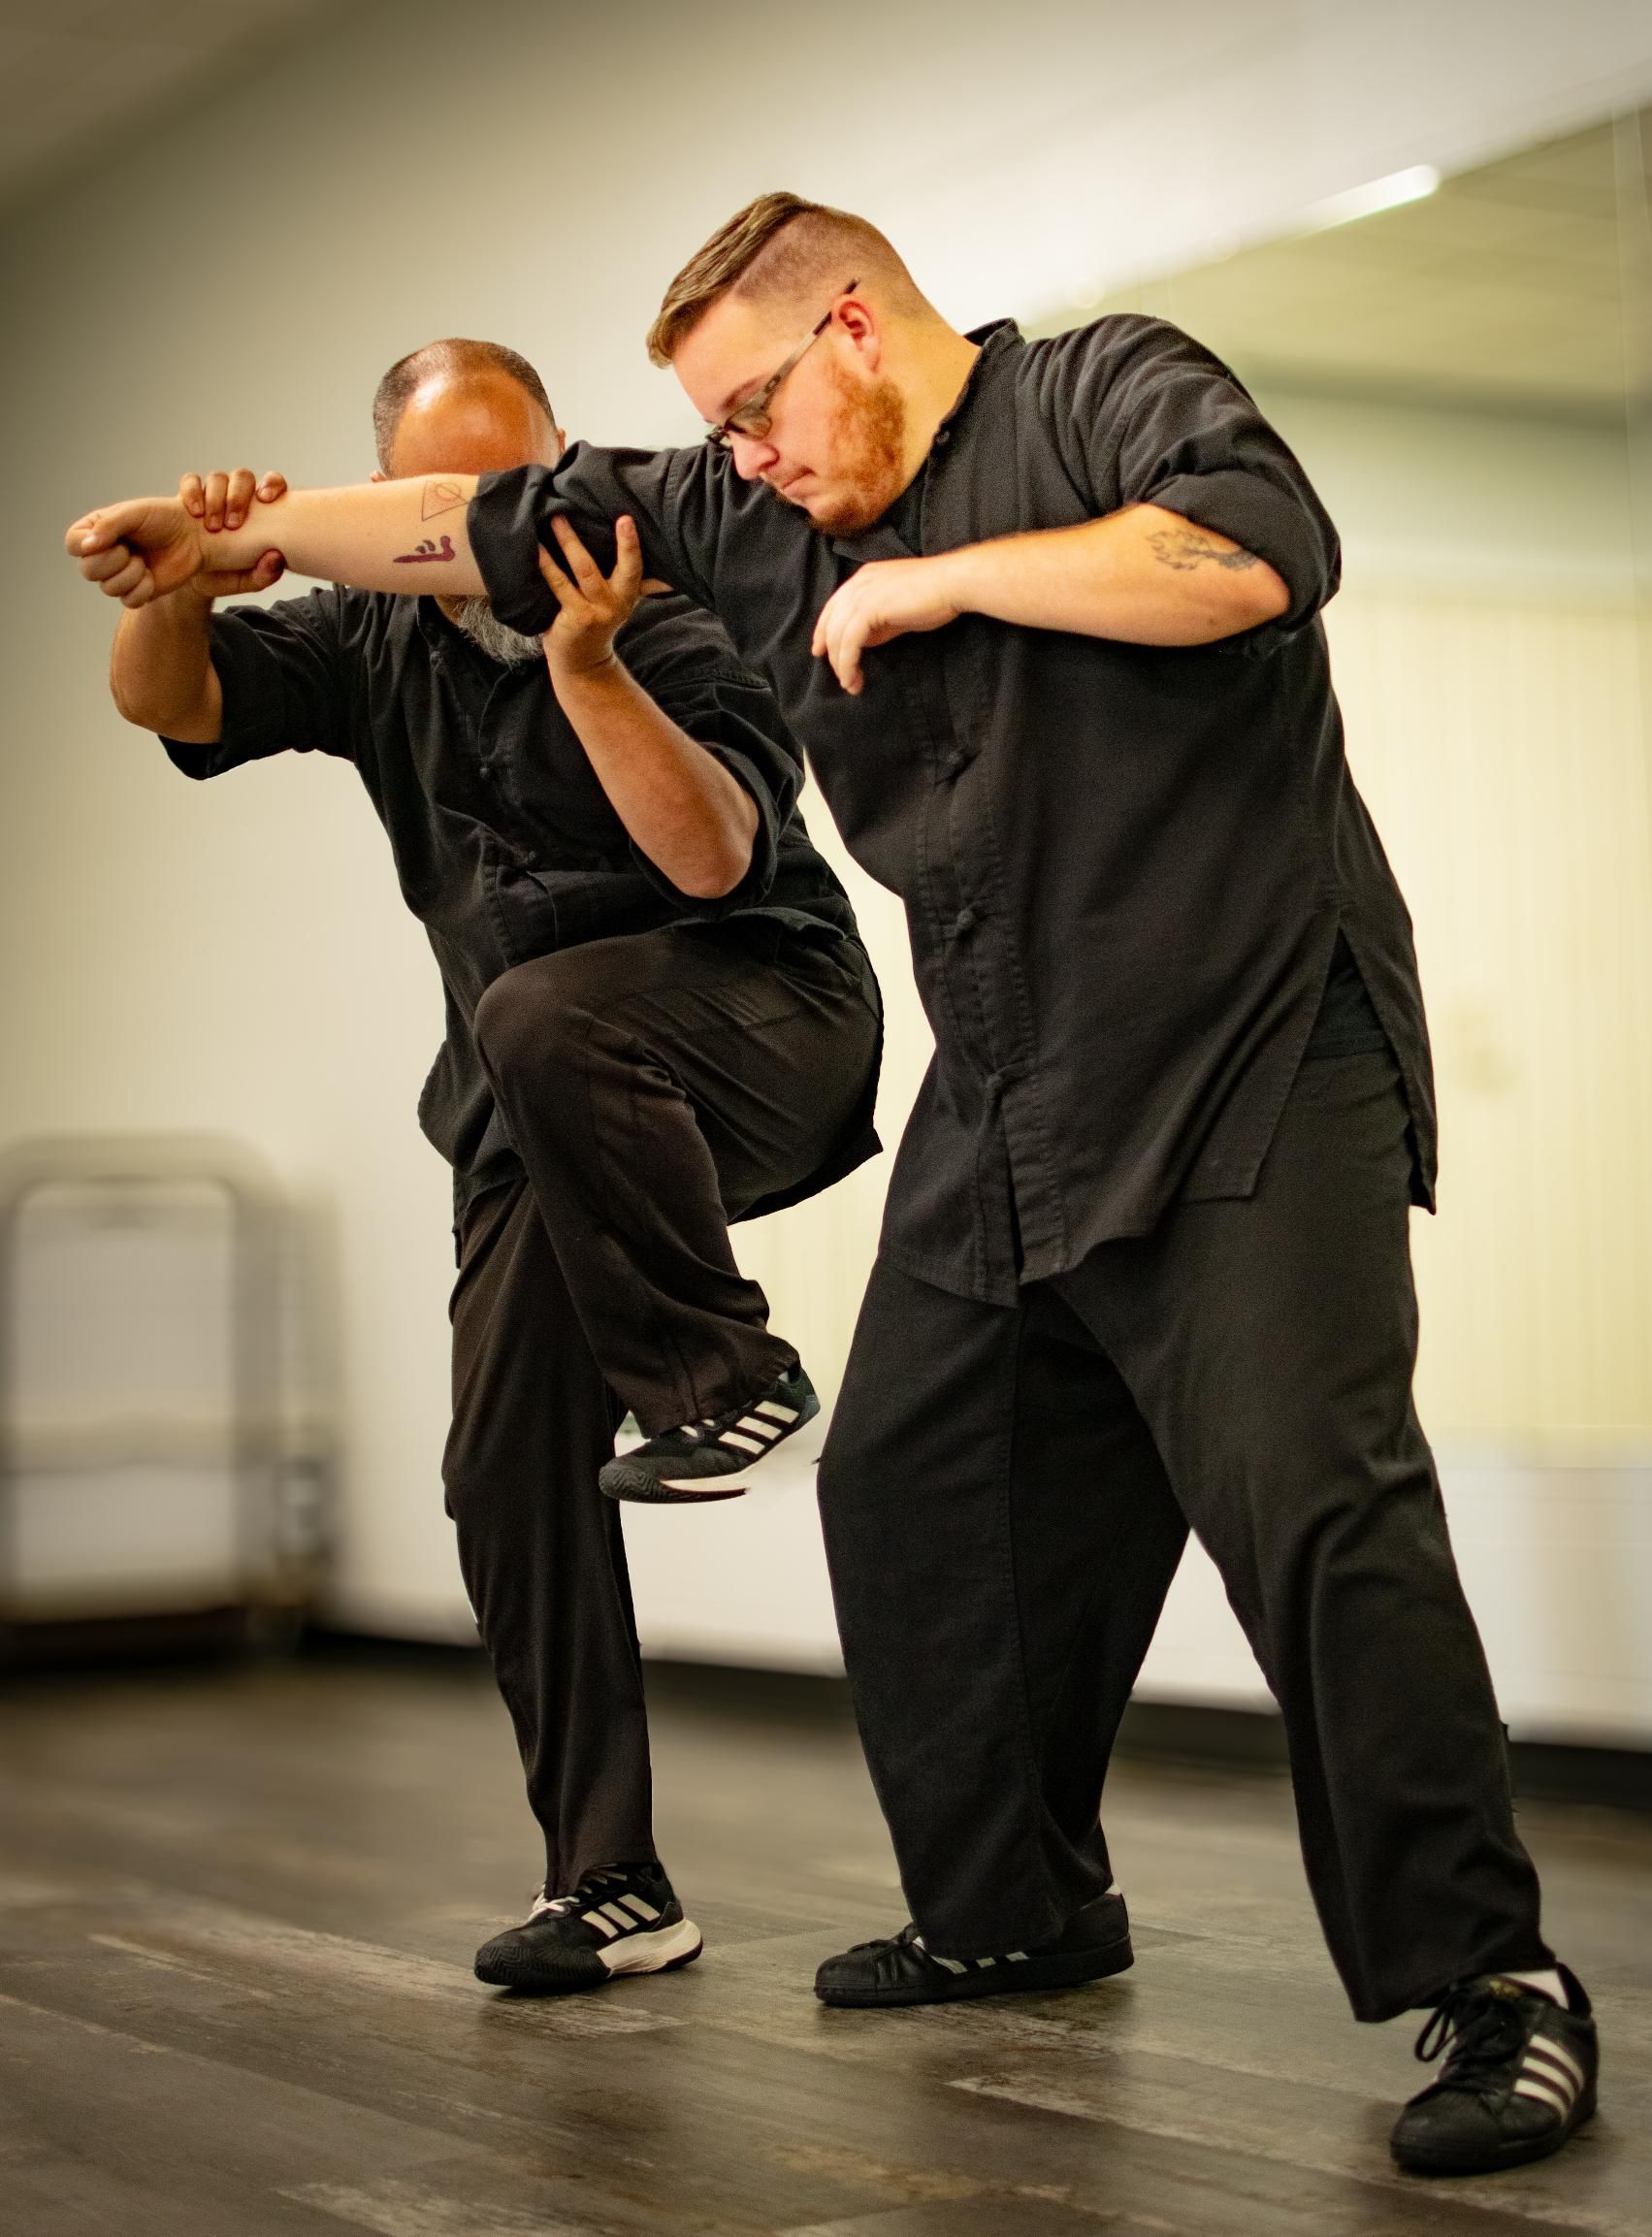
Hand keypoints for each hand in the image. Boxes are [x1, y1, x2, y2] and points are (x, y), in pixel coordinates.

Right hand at [65, 496, 211, 608]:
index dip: (86, 547)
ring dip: (130, 575)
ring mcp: (119, 574)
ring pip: (108, 588)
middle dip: (112, 562)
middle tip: (131, 550)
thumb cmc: (164, 518)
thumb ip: (108, 525)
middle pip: (87, 571)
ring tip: (143, 560)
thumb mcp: (135, 512)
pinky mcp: (137, 591)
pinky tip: (151, 575)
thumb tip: (87, 547)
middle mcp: (103, 553)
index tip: (113, 540)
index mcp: (96, 530)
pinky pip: (128, 601)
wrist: (193, 537)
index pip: (73, 544)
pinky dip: (142, 589)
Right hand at [179, 468, 286, 597]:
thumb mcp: (244, 581)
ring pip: (218, 477)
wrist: (191, 579)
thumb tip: (277, 558)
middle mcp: (237, 496)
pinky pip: (190, 481)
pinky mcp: (189, 495)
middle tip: (233, 524)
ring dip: (216, 498)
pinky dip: (192, 492)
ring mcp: (213, 494)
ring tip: (213, 527)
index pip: (273, 484)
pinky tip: (195, 513)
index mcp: (260, 511)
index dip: (272, 485)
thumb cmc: (224, 576)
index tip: (266, 499)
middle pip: (243, 477)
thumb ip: (264, 575)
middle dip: (239, 496)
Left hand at [536, 514, 664, 683]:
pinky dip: (546, 564)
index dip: (630, 544)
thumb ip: (643, 585)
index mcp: (627, 595)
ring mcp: (593, 612)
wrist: (582, 661)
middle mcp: (614, 603)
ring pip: (582, 570)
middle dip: (600, 540)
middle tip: (594, 512)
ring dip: (567, 543)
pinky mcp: (573, 618)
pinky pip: (557, 584)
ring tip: (555, 519)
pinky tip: (536, 548)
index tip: (626, 519)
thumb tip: (669, 576)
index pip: (634, 567)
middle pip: (613, 567)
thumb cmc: (599, 621)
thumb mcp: (624, 603)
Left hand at [811, 554, 964, 692]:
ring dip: (840, 664)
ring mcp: (862, 594)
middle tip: (841, 677)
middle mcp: (858, 583)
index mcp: (864, 578)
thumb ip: (877, 623)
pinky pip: (849, 641)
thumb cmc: (933, 597)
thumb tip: (862, 643)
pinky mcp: (869, 608)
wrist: (953, 583)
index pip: (834, 606)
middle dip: (831, 653)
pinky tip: (853, 678)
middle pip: (830, 622)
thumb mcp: (897, 611)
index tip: (821, 651)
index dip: (824, 631)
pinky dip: (848, 663)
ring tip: (850, 684)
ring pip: (837, 635)